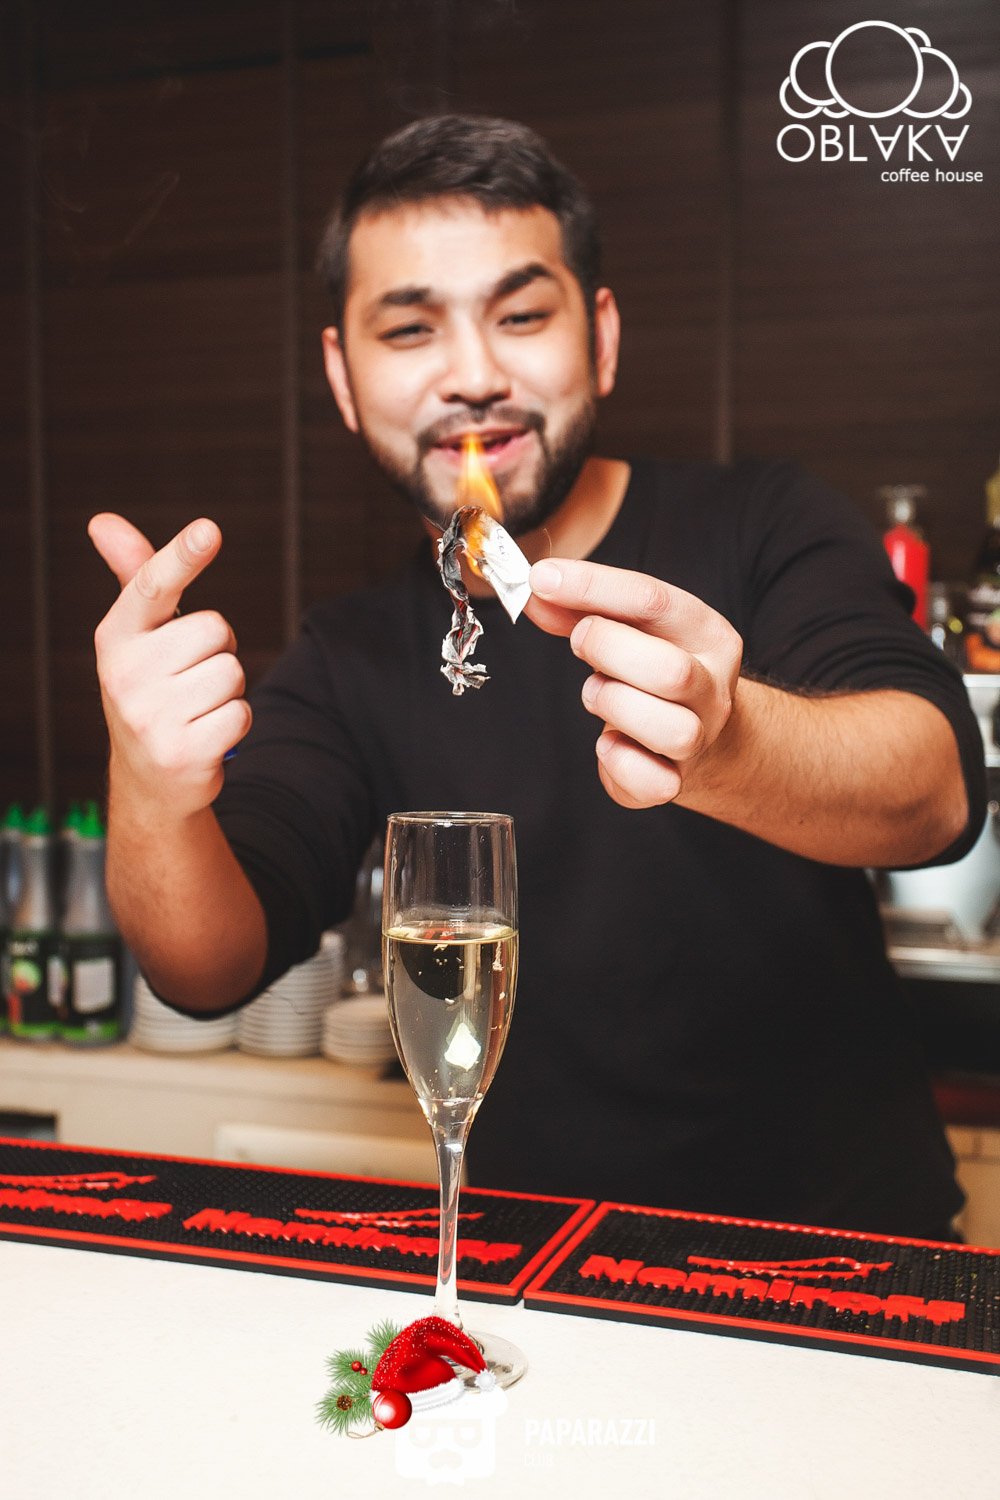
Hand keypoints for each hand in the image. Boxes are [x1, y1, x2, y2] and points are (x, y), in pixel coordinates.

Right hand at [89, 514, 250, 819]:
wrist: (151, 780)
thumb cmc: (153, 690)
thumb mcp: (139, 636)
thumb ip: (137, 577)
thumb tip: (103, 522)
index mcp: (116, 637)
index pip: (152, 586)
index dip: (182, 556)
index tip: (208, 530)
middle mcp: (125, 675)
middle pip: (216, 629)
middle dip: (218, 650)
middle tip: (192, 676)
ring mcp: (150, 717)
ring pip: (233, 672)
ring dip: (228, 690)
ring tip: (197, 708)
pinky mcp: (182, 753)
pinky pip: (242, 714)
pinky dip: (235, 723)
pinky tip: (207, 736)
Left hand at [526, 558, 742, 808]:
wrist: (697, 726)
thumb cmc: (651, 667)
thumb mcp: (627, 626)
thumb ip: (580, 609)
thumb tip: (537, 591)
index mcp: (706, 633)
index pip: (653, 600)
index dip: (591, 587)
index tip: (542, 580)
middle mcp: (713, 685)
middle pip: (670, 671)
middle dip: (607, 651)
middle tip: (579, 643)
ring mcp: (700, 736)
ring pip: (672, 730)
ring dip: (616, 706)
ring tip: (596, 694)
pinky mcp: (676, 780)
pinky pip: (654, 782)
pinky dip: (619, 764)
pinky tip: (607, 742)